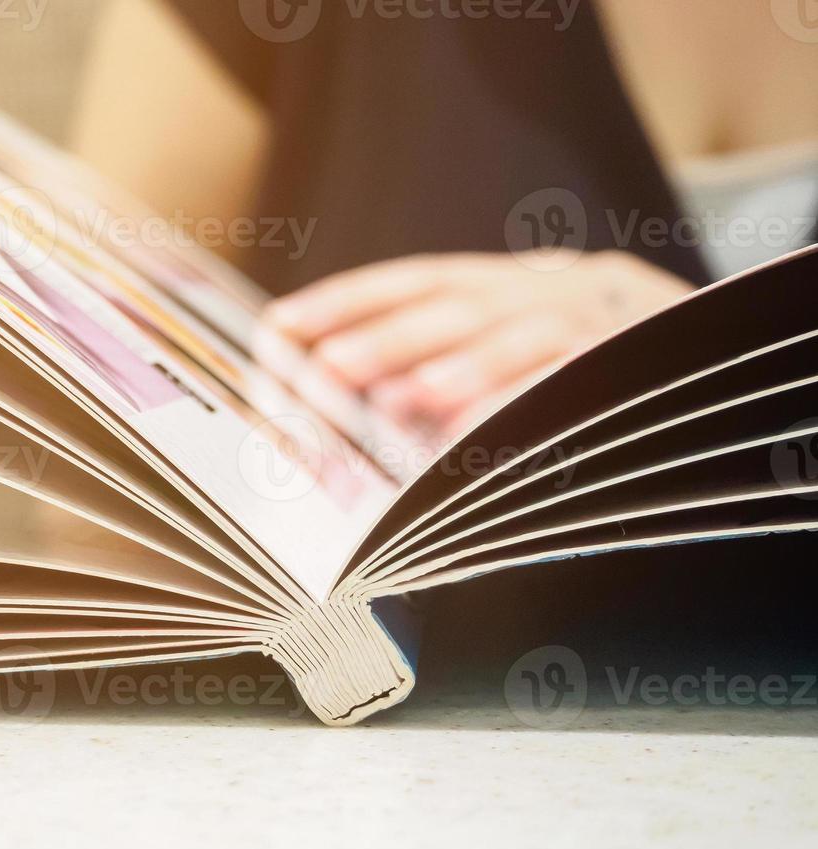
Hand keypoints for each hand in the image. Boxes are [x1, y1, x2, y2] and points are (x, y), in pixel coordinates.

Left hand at [259, 251, 693, 442]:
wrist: (700, 343)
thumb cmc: (567, 363)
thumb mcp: (498, 347)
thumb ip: (425, 366)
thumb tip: (335, 398)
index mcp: (498, 282)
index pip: (414, 280)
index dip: (348, 300)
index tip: (283, 325)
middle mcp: (541, 287)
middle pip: (458, 304)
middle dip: (389, 335)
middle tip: (330, 367)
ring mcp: (593, 318)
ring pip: (522, 333)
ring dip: (461, 367)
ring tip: (405, 398)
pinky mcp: (633, 359)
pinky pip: (581, 378)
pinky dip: (533, 401)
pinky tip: (488, 431)